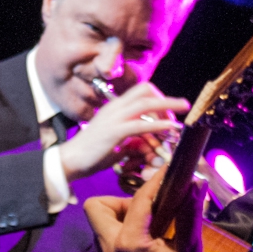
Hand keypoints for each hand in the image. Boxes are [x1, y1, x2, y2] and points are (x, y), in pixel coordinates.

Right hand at [59, 83, 187, 181]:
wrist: (70, 160)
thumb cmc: (91, 153)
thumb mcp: (116, 142)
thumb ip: (132, 140)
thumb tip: (148, 144)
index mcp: (114, 107)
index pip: (140, 91)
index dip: (158, 97)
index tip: (169, 111)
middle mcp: (115, 108)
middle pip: (146, 91)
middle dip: (166, 98)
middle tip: (180, 110)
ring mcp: (114, 118)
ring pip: (146, 103)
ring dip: (168, 106)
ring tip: (182, 111)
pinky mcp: (115, 132)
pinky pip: (141, 124)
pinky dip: (159, 124)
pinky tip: (170, 128)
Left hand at [83, 167, 205, 251]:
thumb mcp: (189, 248)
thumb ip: (189, 213)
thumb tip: (195, 184)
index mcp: (131, 244)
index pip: (138, 200)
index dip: (155, 182)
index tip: (167, 173)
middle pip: (96, 208)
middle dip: (119, 201)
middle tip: (146, 209)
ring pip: (100, 228)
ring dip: (120, 221)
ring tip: (148, 228)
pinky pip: (106, 247)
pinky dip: (121, 239)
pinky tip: (144, 248)